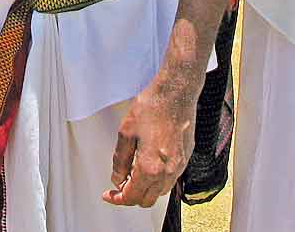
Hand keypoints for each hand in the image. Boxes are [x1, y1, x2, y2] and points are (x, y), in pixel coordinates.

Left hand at [102, 70, 199, 207]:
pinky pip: (170, 180)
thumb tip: (117, 178)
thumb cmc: (152, 107)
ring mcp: (179, 167)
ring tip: (132, 174)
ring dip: (145, 190)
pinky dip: (157, 181)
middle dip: (131, 197)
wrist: (175, 93)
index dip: (117, 198)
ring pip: (160, 193)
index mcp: (149, 167)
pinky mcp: (186, 159)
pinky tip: (148, 167)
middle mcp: (167, 172)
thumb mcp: (125, 133)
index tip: (109, 194)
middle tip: (119, 185)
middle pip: (147, 200)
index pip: (132, 196)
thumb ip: (119, 161)